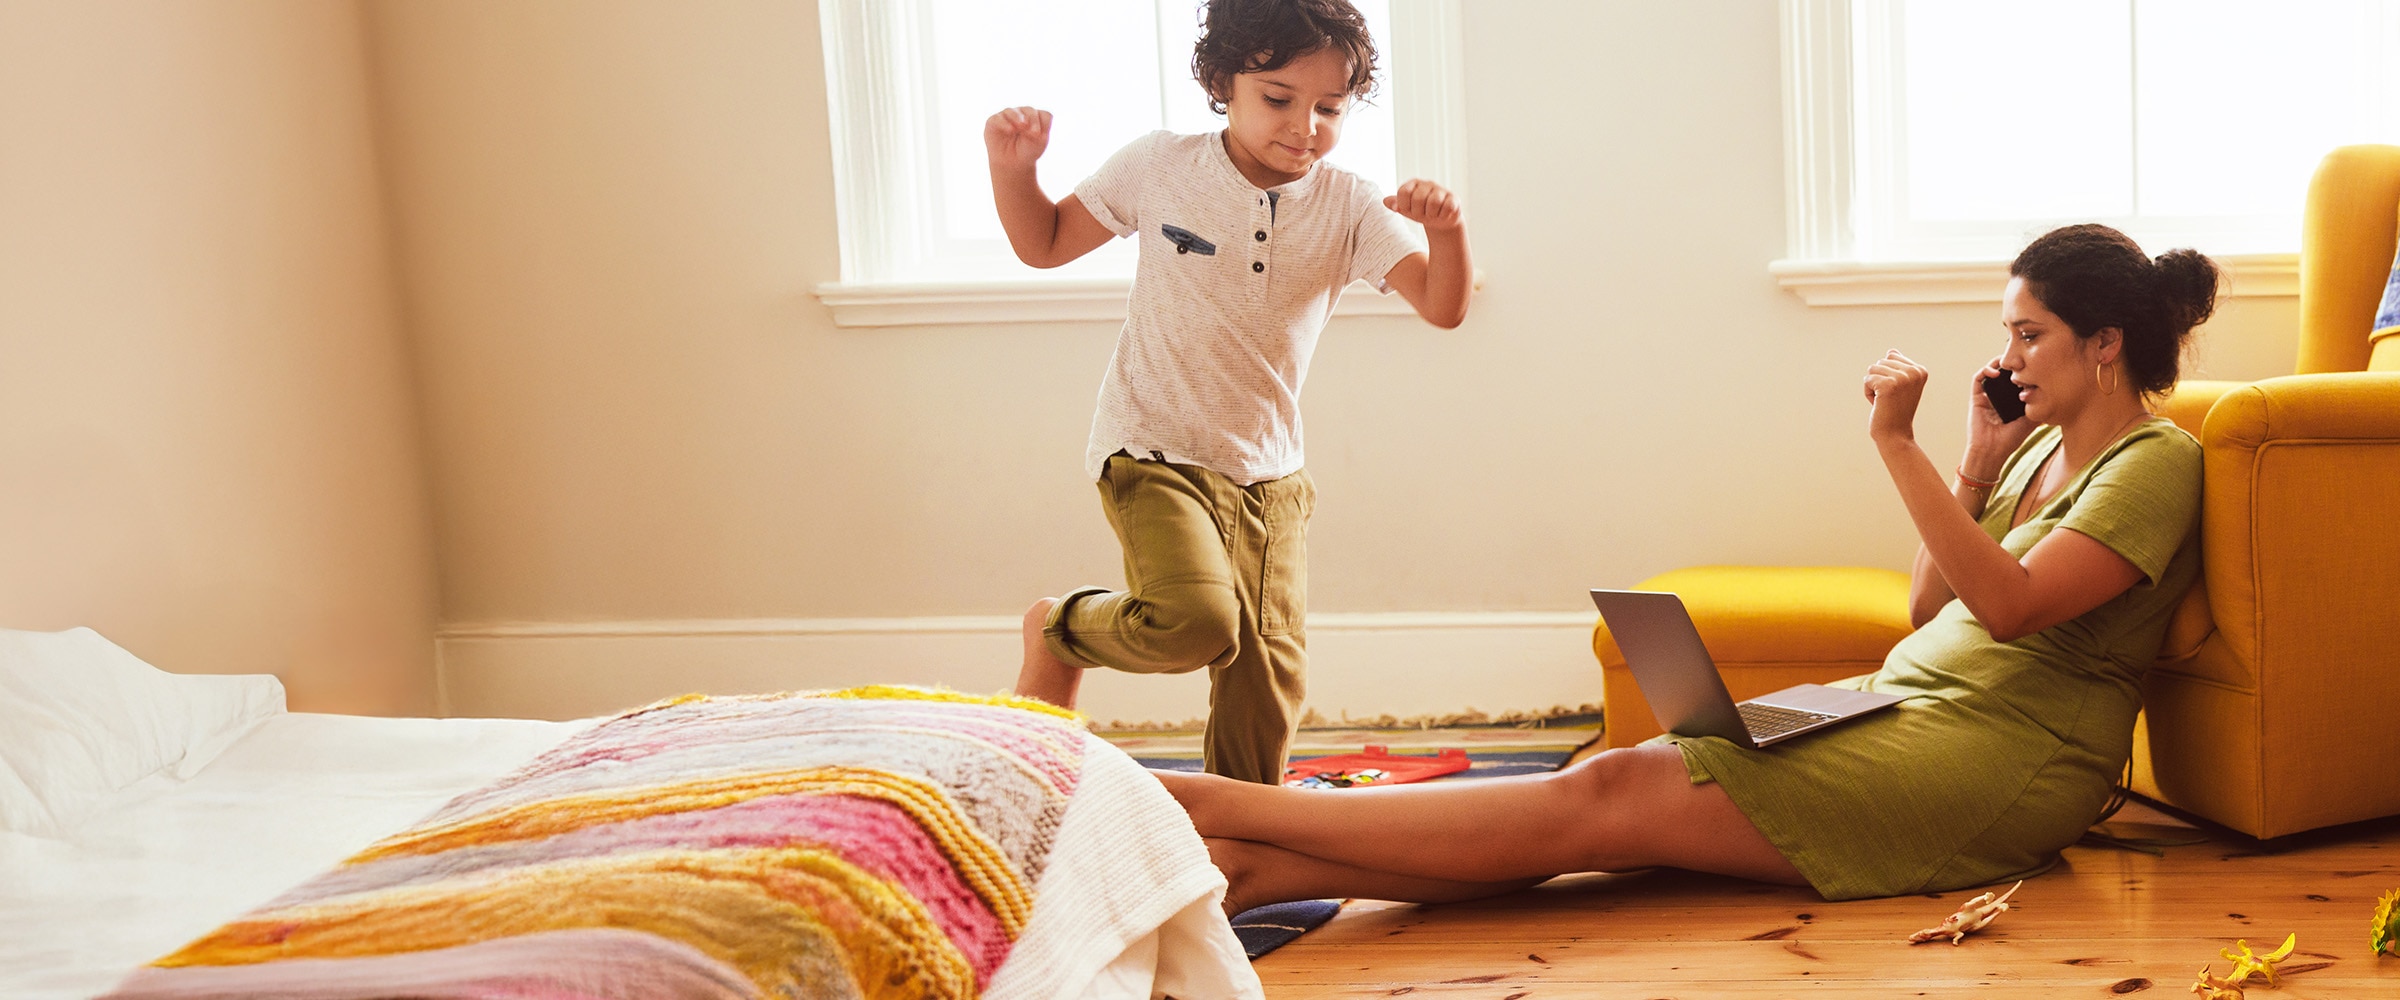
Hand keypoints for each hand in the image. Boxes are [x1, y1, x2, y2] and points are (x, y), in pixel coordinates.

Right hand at [984, 106, 1051, 170]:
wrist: (1013, 163)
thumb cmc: (1027, 151)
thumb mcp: (1038, 142)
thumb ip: (1037, 130)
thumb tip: (1024, 122)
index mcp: (1036, 117)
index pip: (1043, 115)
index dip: (1043, 125)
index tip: (1041, 138)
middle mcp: (1021, 113)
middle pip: (1029, 111)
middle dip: (1033, 121)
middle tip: (1034, 134)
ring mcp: (1007, 116)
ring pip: (1012, 112)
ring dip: (1018, 118)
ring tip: (1022, 127)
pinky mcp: (993, 121)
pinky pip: (997, 119)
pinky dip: (1004, 123)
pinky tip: (1010, 130)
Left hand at [1384, 179, 1462, 231]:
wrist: (1439, 220)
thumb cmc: (1421, 212)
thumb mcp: (1406, 209)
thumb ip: (1395, 204)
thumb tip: (1385, 201)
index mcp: (1413, 184)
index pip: (1404, 192)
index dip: (1404, 206)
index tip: (1408, 210)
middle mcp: (1427, 183)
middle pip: (1418, 198)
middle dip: (1418, 212)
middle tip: (1422, 214)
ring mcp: (1441, 189)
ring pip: (1434, 203)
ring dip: (1431, 214)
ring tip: (1432, 214)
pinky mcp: (1453, 198)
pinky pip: (1447, 207)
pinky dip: (1443, 215)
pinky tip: (1442, 214)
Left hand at [1862, 349, 1928, 443]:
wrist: (1895, 435)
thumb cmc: (1895, 410)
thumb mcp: (1902, 386)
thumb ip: (1898, 367)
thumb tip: (1891, 351)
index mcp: (1920, 370)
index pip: (1891, 356)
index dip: (1887, 374)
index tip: (1897, 391)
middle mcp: (1914, 372)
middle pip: (1880, 362)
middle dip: (1879, 380)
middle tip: (1890, 398)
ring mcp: (1902, 378)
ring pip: (1872, 369)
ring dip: (1873, 386)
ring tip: (1885, 401)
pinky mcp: (1888, 385)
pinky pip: (1867, 380)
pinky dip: (1868, 392)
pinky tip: (1879, 404)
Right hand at [1965, 355, 2035, 471]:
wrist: (1992, 451)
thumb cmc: (2011, 440)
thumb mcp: (2031, 420)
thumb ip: (2038, 406)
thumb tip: (2052, 392)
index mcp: (2011, 401)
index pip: (2017, 380)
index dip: (2023, 370)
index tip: (2033, 363)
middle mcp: (1998, 397)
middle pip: (2004, 373)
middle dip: (2012, 363)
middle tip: (2021, 357)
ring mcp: (1986, 396)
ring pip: (1991, 372)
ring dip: (1998, 363)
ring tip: (2008, 361)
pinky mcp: (1976, 397)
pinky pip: (1977, 378)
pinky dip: (1985, 371)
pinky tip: (1996, 371)